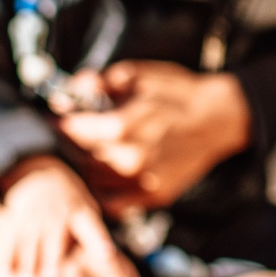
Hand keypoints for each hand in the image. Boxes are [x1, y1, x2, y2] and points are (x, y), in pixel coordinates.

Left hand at [57, 62, 250, 211]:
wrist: (219, 118)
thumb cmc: (180, 93)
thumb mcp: (141, 74)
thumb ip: (101, 81)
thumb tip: (72, 87)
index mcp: (120, 126)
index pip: (71, 130)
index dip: (59, 123)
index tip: (56, 119)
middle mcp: (128, 159)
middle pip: (78, 157)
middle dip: (72, 144)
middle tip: (73, 134)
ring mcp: (142, 181)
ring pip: (93, 180)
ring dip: (86, 166)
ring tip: (89, 153)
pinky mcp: (154, 196)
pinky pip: (113, 202)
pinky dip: (103, 192)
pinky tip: (105, 176)